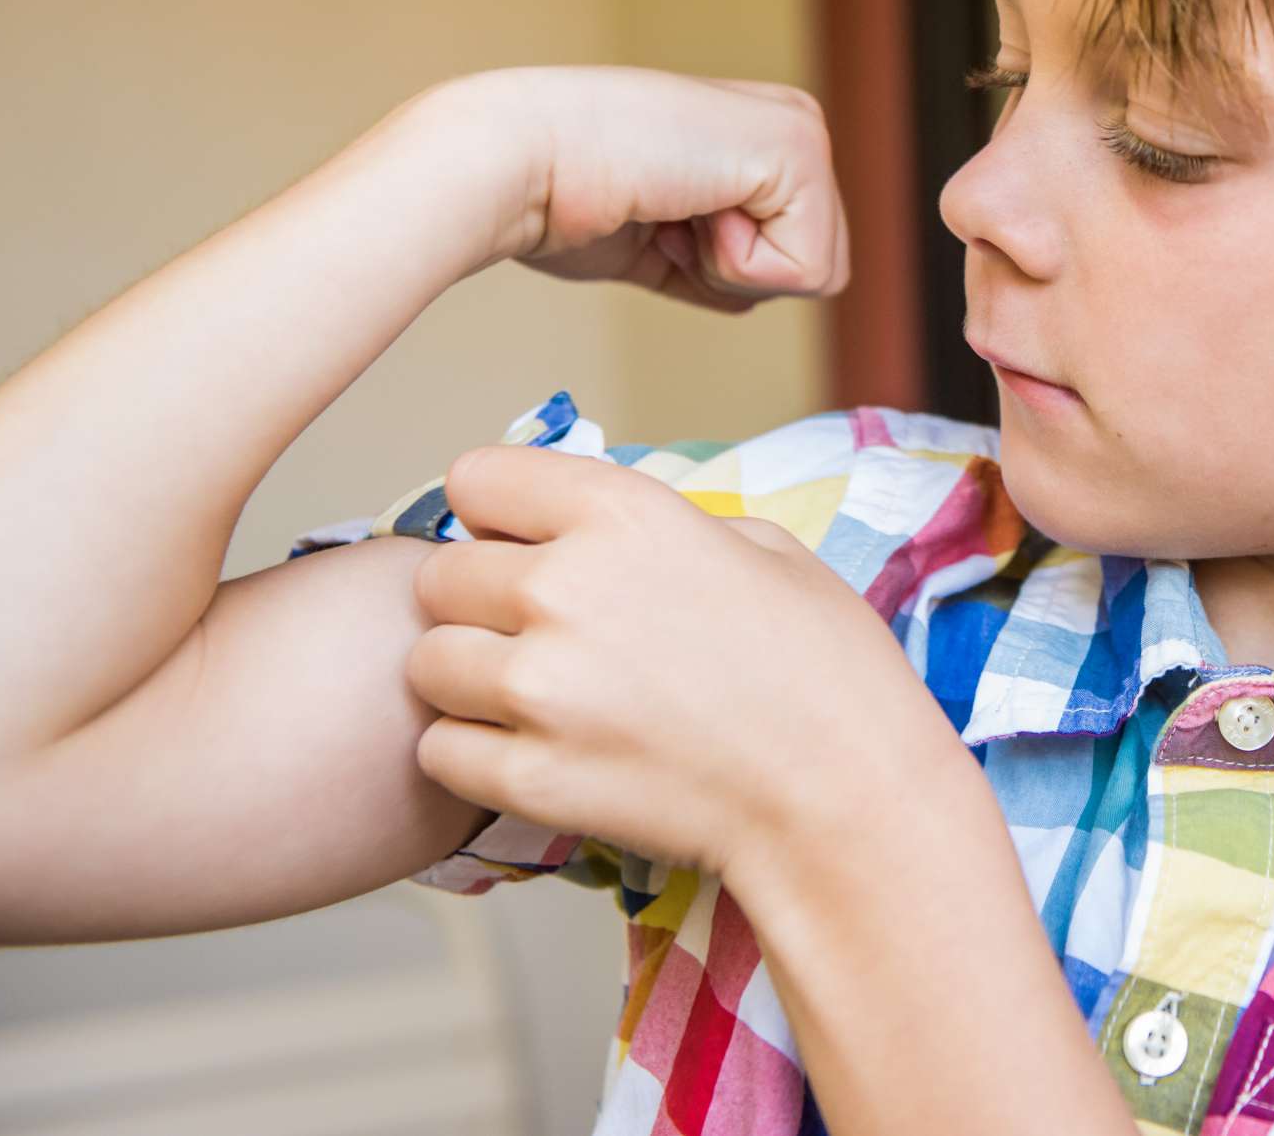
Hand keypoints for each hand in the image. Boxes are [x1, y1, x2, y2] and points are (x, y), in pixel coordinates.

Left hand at [399, 443, 963, 889]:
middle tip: (538, 632)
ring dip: (468, 678)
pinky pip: (440, 750)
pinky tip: (536, 750)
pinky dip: (474, 752)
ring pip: (427, 664)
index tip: (524, 542)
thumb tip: (593, 533)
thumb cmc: (826, 668)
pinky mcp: (530, 777)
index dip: (498, 514)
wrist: (846, 795)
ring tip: (537, 696)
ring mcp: (539, 688)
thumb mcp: (763, 547)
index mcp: (624, 514)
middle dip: (478, 601)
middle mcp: (564, 589)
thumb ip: (657, 526)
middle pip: (438, 576)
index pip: (475, 479)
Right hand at [407, 66, 849, 313]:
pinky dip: (735, 264)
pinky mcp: (798, 146)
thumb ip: (713, 259)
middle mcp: (788, 125)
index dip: (721, 274)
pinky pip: (805, 269)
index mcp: (758, 139)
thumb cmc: (559, 198)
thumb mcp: (656, 242)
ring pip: (820, 272)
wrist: (519, 162)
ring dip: (733, 267)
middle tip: (667, 216)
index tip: (658, 220)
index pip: (796, 258)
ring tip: (674, 207)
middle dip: (738, 273)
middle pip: (819, 267)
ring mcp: (799, 131)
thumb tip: (751, 297)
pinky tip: (684, 205)